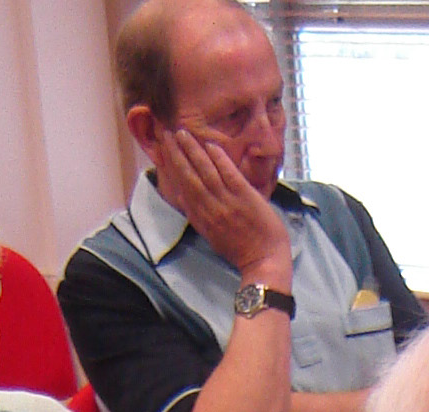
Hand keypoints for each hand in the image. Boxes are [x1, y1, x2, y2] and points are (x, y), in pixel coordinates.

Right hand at [155, 126, 291, 280]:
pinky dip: (219, 159)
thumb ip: (196, 216)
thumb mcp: (211, 236)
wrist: (264, 261)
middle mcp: (210, 208)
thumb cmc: (240, 250)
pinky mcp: (245, 196)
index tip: (163, 150)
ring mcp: (227, 201)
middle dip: (176, 154)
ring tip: (182, 133)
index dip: (171, 167)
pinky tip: (209, 145)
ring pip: (205, 172)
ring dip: (193, 151)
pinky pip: (229, 173)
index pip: (182, 187)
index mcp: (201, 218)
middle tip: (166, 133)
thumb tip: (181, 195)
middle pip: (189, 176)